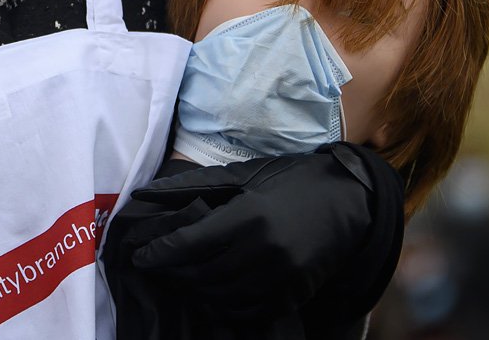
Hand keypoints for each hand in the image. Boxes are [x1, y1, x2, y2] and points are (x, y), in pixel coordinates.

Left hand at [114, 143, 402, 320]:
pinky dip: (224, 309)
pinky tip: (211, 296)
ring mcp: (283, 277)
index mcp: (248, 216)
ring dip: (194, 292)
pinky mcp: (296, 294)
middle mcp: (264, 250)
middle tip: (156, 268)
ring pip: (222, 297)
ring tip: (179, 280)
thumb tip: (147, 192)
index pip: (190, 244)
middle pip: (202, 274)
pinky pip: (250, 313)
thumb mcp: (245, 175)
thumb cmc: (291, 180)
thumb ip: (196, 185)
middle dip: (171, 273)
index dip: (158, 254)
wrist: (350, 199)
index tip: (138, 257)